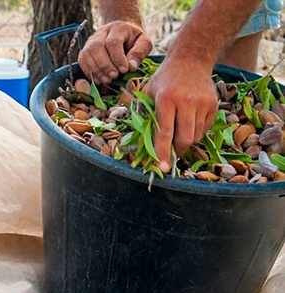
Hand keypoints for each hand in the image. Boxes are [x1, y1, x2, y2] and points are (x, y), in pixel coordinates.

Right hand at [79, 21, 152, 83]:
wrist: (122, 34)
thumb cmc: (133, 40)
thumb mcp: (143, 42)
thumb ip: (140, 52)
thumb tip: (131, 66)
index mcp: (117, 28)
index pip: (113, 42)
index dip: (117, 58)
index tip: (125, 70)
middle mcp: (101, 32)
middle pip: (96, 47)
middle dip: (105, 65)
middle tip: (114, 76)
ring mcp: (90, 41)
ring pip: (87, 54)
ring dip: (96, 70)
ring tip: (107, 80)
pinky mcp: (85, 50)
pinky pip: (82, 61)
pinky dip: (89, 72)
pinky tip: (99, 80)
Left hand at [144, 58, 218, 172]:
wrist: (190, 60)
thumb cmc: (164, 80)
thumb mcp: (148, 92)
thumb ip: (145, 115)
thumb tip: (142, 142)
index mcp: (166, 99)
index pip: (165, 132)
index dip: (163, 152)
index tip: (163, 168)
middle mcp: (186, 101)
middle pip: (185, 139)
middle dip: (177, 151)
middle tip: (170, 155)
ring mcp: (203, 103)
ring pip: (196, 136)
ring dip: (186, 140)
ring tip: (179, 129)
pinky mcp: (214, 104)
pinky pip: (205, 128)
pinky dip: (196, 131)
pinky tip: (189, 119)